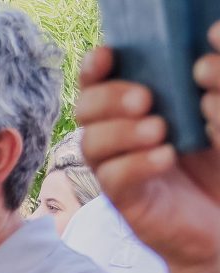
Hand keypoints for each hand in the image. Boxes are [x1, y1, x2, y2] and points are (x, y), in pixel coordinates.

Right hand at [76, 28, 219, 267]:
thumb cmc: (217, 161)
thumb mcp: (214, 118)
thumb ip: (206, 90)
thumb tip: (202, 65)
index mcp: (131, 107)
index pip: (98, 81)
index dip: (94, 67)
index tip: (107, 56)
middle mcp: (115, 134)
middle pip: (84, 108)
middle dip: (107, 98)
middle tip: (145, 99)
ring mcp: (115, 167)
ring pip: (91, 143)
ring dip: (120, 131)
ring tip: (159, 130)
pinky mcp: (124, 199)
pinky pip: (112, 179)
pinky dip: (136, 164)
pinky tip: (165, 158)